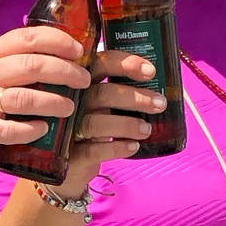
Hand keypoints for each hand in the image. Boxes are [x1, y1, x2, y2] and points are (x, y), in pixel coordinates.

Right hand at [0, 26, 93, 156]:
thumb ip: (15, 55)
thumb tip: (58, 48)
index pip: (29, 38)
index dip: (59, 41)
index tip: (80, 50)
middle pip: (33, 66)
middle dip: (65, 72)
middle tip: (84, 81)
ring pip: (24, 98)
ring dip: (53, 102)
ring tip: (70, 107)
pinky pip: (9, 131)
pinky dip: (30, 130)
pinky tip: (43, 129)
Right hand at [61, 49, 164, 191]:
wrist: (65, 162)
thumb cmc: (89, 125)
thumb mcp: (99, 104)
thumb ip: (119, 92)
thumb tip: (159, 89)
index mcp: (82, 82)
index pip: (101, 63)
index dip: (126, 64)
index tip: (151, 71)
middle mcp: (73, 101)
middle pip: (103, 94)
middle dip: (135, 98)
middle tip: (160, 103)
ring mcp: (68, 128)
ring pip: (97, 123)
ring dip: (127, 125)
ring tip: (147, 130)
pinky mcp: (69, 154)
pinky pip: (93, 150)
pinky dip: (116, 148)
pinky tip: (133, 146)